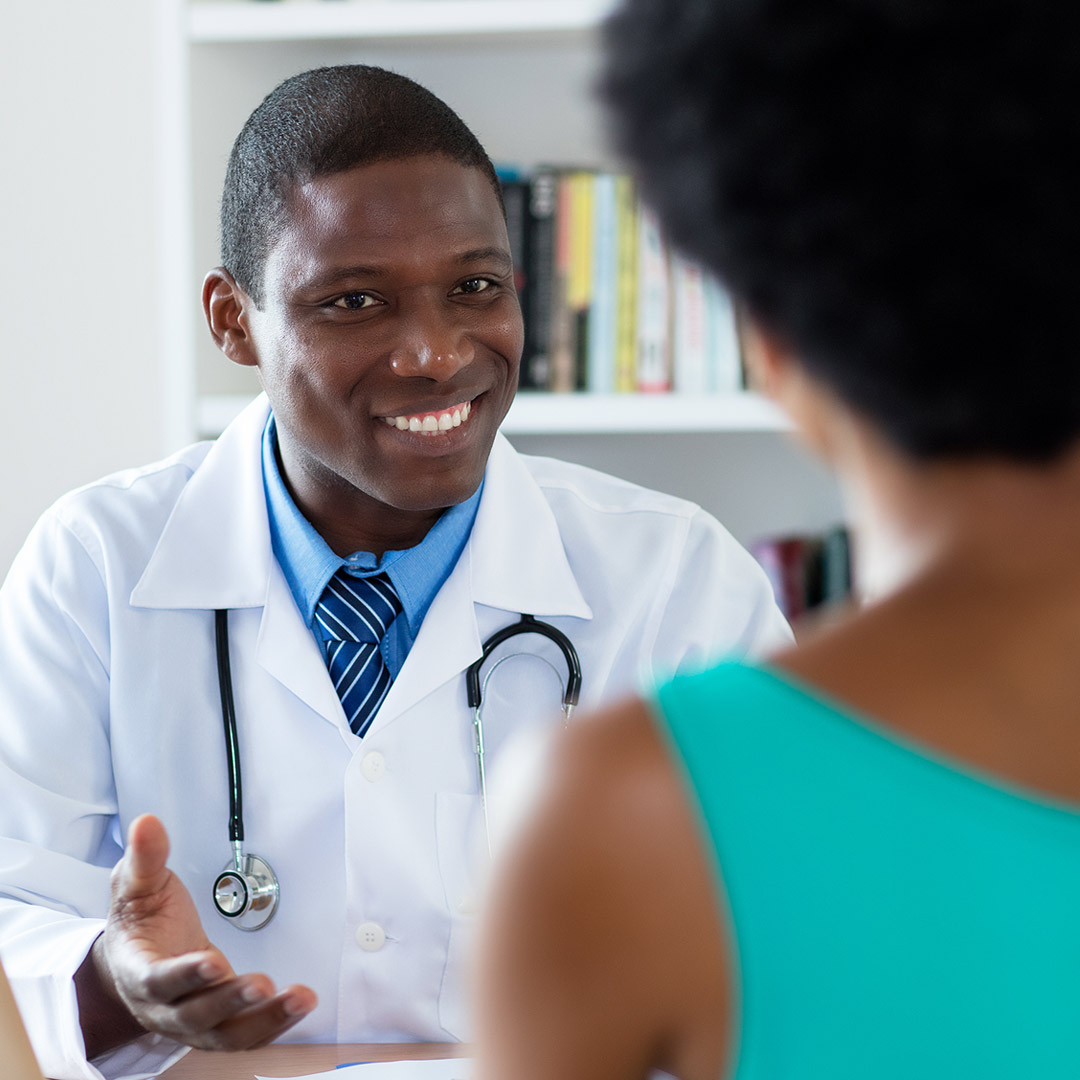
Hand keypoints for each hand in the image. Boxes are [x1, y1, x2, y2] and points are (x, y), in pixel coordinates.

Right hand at [76, 814, 316, 1056]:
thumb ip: (144, 858)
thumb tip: (147, 823)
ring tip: (300, 999)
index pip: (157, 980)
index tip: (211, 962)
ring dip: (264, 1020)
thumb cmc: (140, 922)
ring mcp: (193, 1022)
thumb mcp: (136, 886)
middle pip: (195, 1015)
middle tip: (264, 984)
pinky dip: (274, 1024)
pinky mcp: (218, 1024)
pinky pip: (245, 1033)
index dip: (184, 975)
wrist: (135, 961)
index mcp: (138, 971)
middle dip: (230, 1001)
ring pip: (226, 1033)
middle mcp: (164, 1007)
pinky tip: (301, 1004)